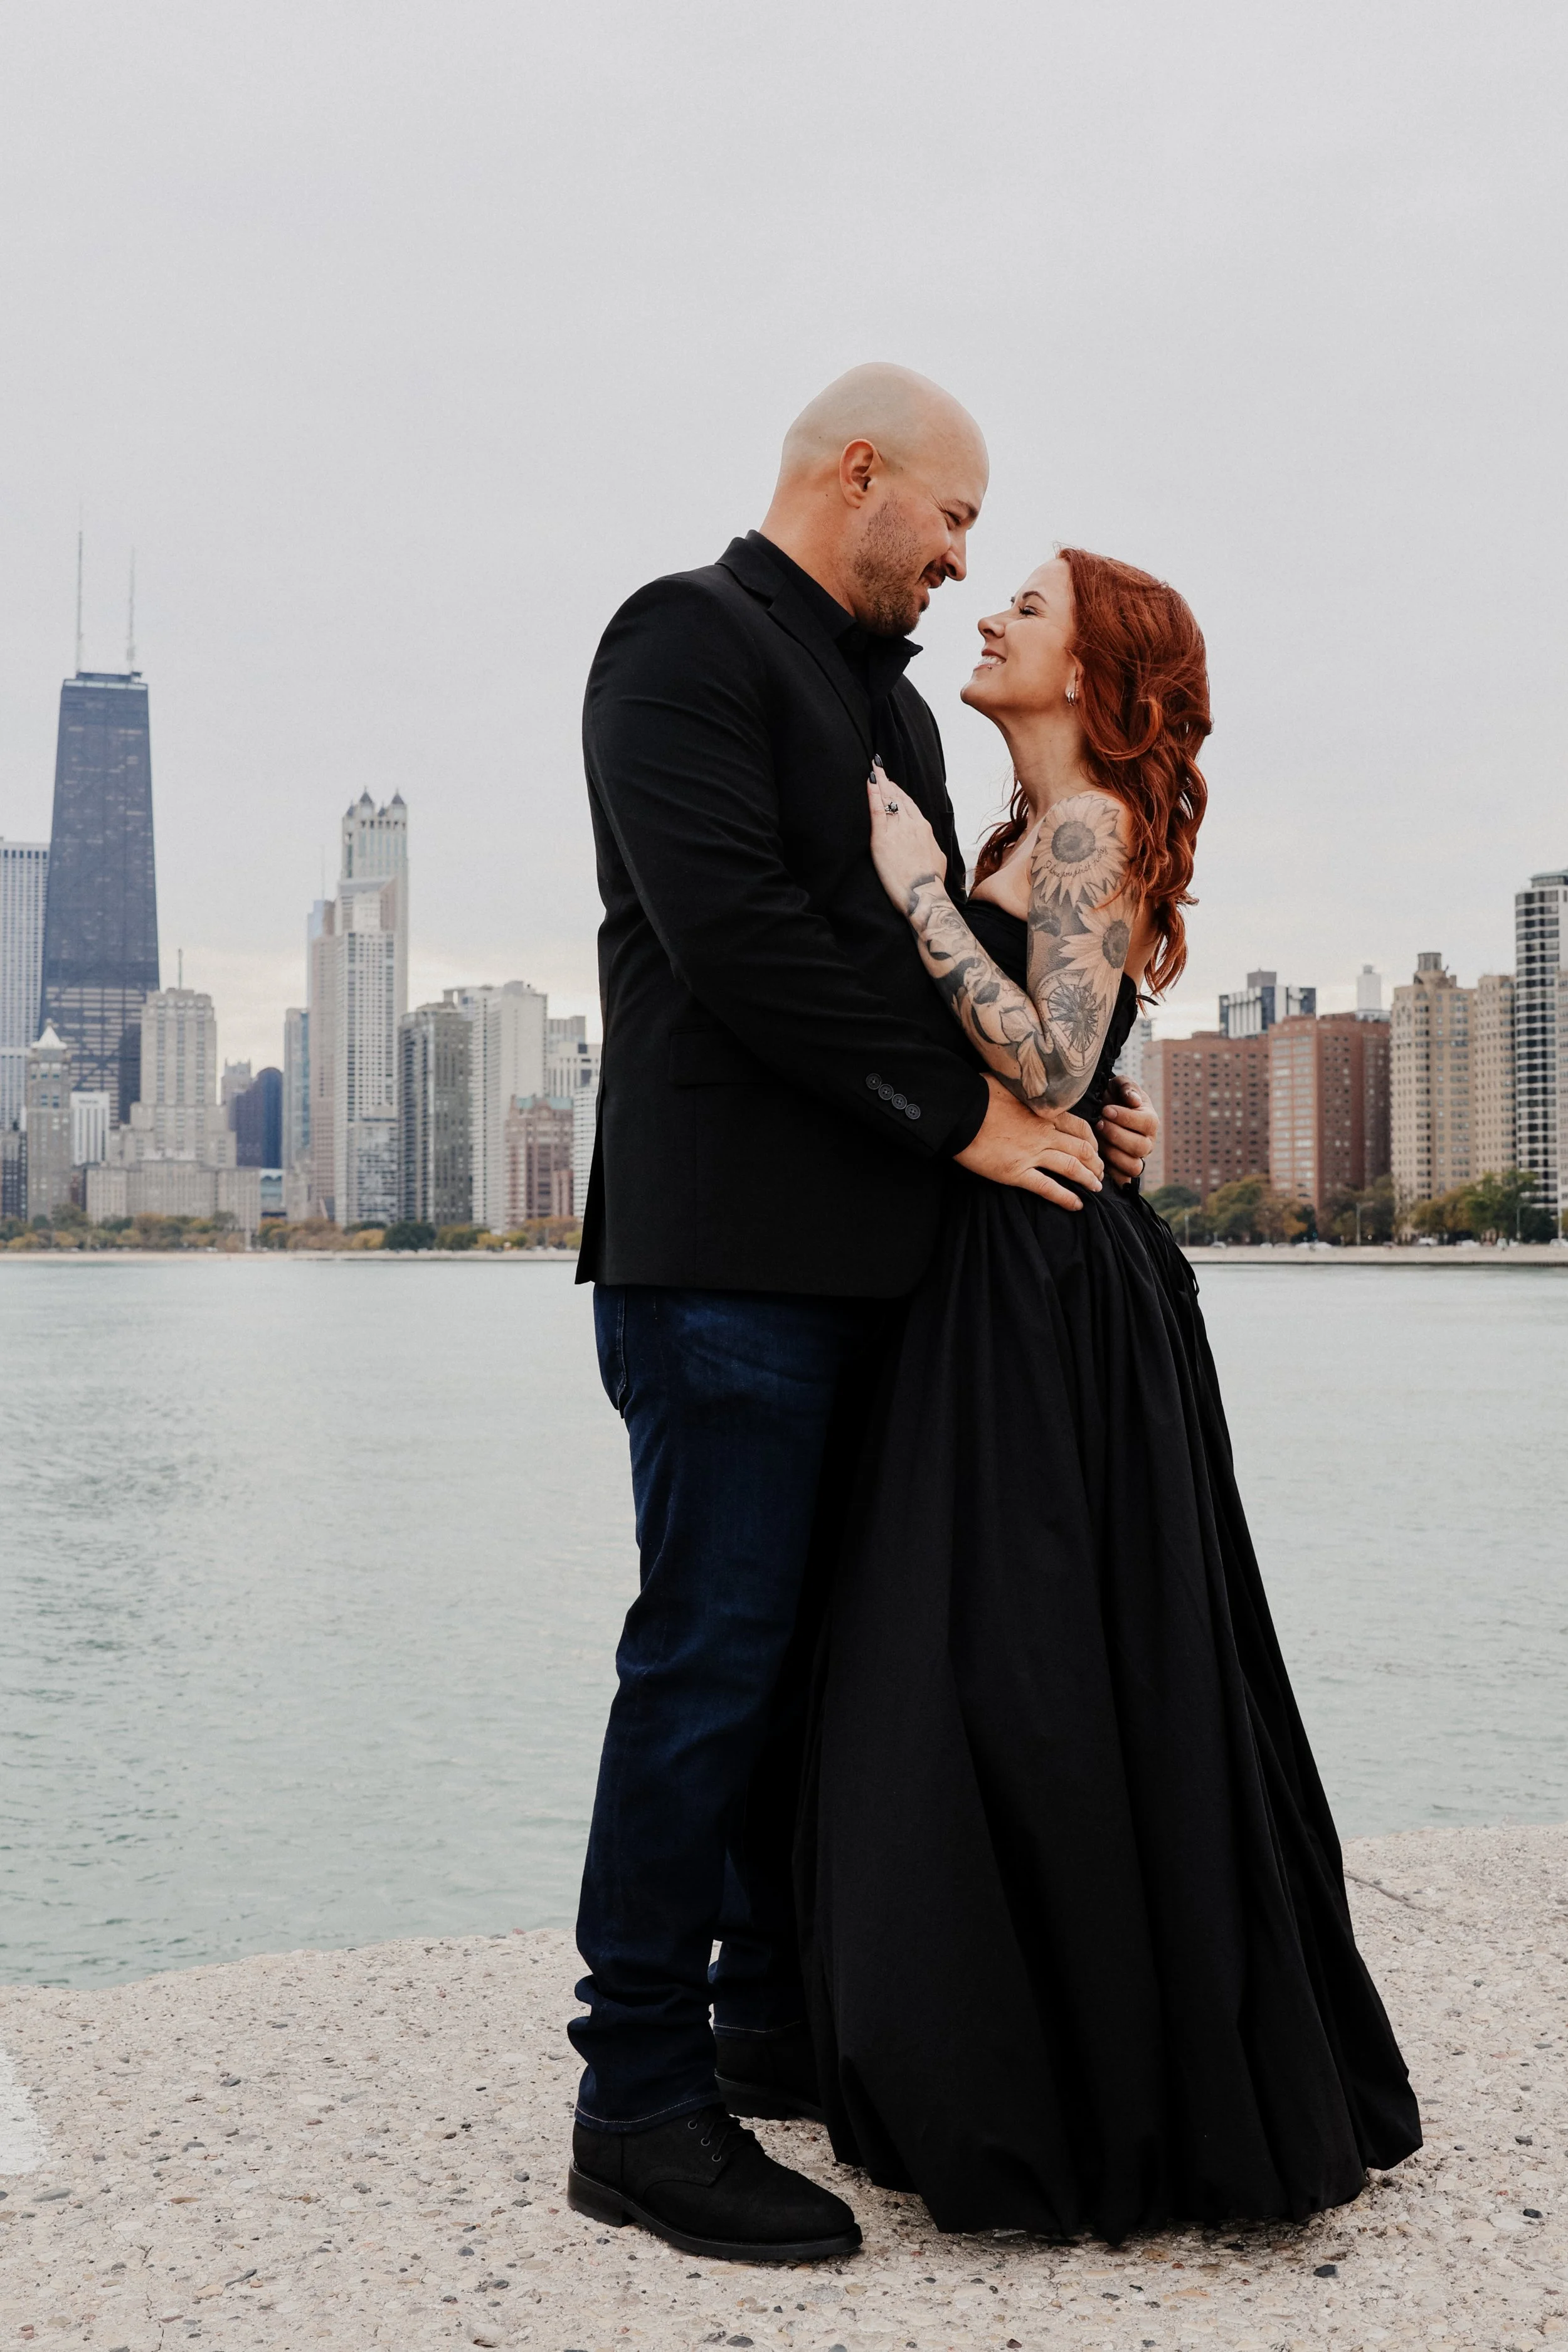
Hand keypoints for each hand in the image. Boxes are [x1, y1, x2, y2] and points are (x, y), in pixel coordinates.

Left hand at [866, 759, 944, 905]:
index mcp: (924, 828)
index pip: (909, 804)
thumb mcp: (937, 858)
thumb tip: (929, 845)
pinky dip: (872, 794)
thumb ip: (930, 846)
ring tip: (873, 770)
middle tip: (878, 767)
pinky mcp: (882, 838)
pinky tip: (868, 782)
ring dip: (879, 783)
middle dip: (887, 781)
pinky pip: (877, 810)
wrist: (926, 895)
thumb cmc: (931, 882)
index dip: (899, 792)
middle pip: (898, 797)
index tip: (891, 782)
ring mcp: (898, 829)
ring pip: (887, 799)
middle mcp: (912, 824)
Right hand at [954, 1076, 1102, 1208]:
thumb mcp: (1011, 1083)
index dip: (1092, 1140)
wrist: (959, 1110)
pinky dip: (1066, 1197)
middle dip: (1096, 1162)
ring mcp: (1032, 1153)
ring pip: (1072, 1168)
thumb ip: (1027, 1090)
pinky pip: (1048, 1187)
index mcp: (1044, 1112)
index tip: (1094, 1148)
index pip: (1080, 1127)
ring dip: (1089, 1179)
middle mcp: (1044, 1133)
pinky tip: (1077, 1205)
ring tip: (1097, 1188)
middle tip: (1101, 1172)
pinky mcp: (1016, 1172)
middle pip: (1082, 1149)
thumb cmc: (979, 1093)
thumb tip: (1030, 1088)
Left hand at [1096, 1079, 1156, 1186]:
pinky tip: (1097, 1157)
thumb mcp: (1119, 1085)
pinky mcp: (1123, 1171)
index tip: (1106, 1110)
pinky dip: (1110, 1172)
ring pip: (1134, 1167)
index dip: (1126, 1118)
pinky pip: (1122, 1180)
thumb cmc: (1112, 1096)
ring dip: (1113, 1154)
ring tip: (1098, 1140)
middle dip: (1117, 1135)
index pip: (1147, 1123)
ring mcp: (1136, 1158)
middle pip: (1141, 1147)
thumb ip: (1127, 1088)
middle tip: (1099, 1124)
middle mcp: (1147, 1142)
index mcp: (1149, 1121)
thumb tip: (1134, 1100)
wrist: (1100, 1110)